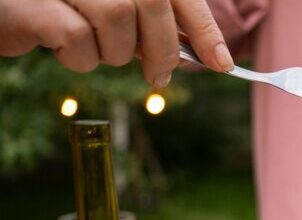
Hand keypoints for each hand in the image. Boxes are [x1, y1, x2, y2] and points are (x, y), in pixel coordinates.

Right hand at [0, 0, 232, 87]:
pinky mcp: (35, 4)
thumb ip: (148, 25)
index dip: (205, 28)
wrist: (0, 7)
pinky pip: (77, 37)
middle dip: (164, 48)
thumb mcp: (108, 14)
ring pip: (117, 19)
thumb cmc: (58, 11)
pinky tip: (63, 51)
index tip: (223, 64)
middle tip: (159, 75)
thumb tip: (193, 54)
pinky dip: (79, 58)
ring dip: (113, 52)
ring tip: (94, 51)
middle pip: (153, 3)